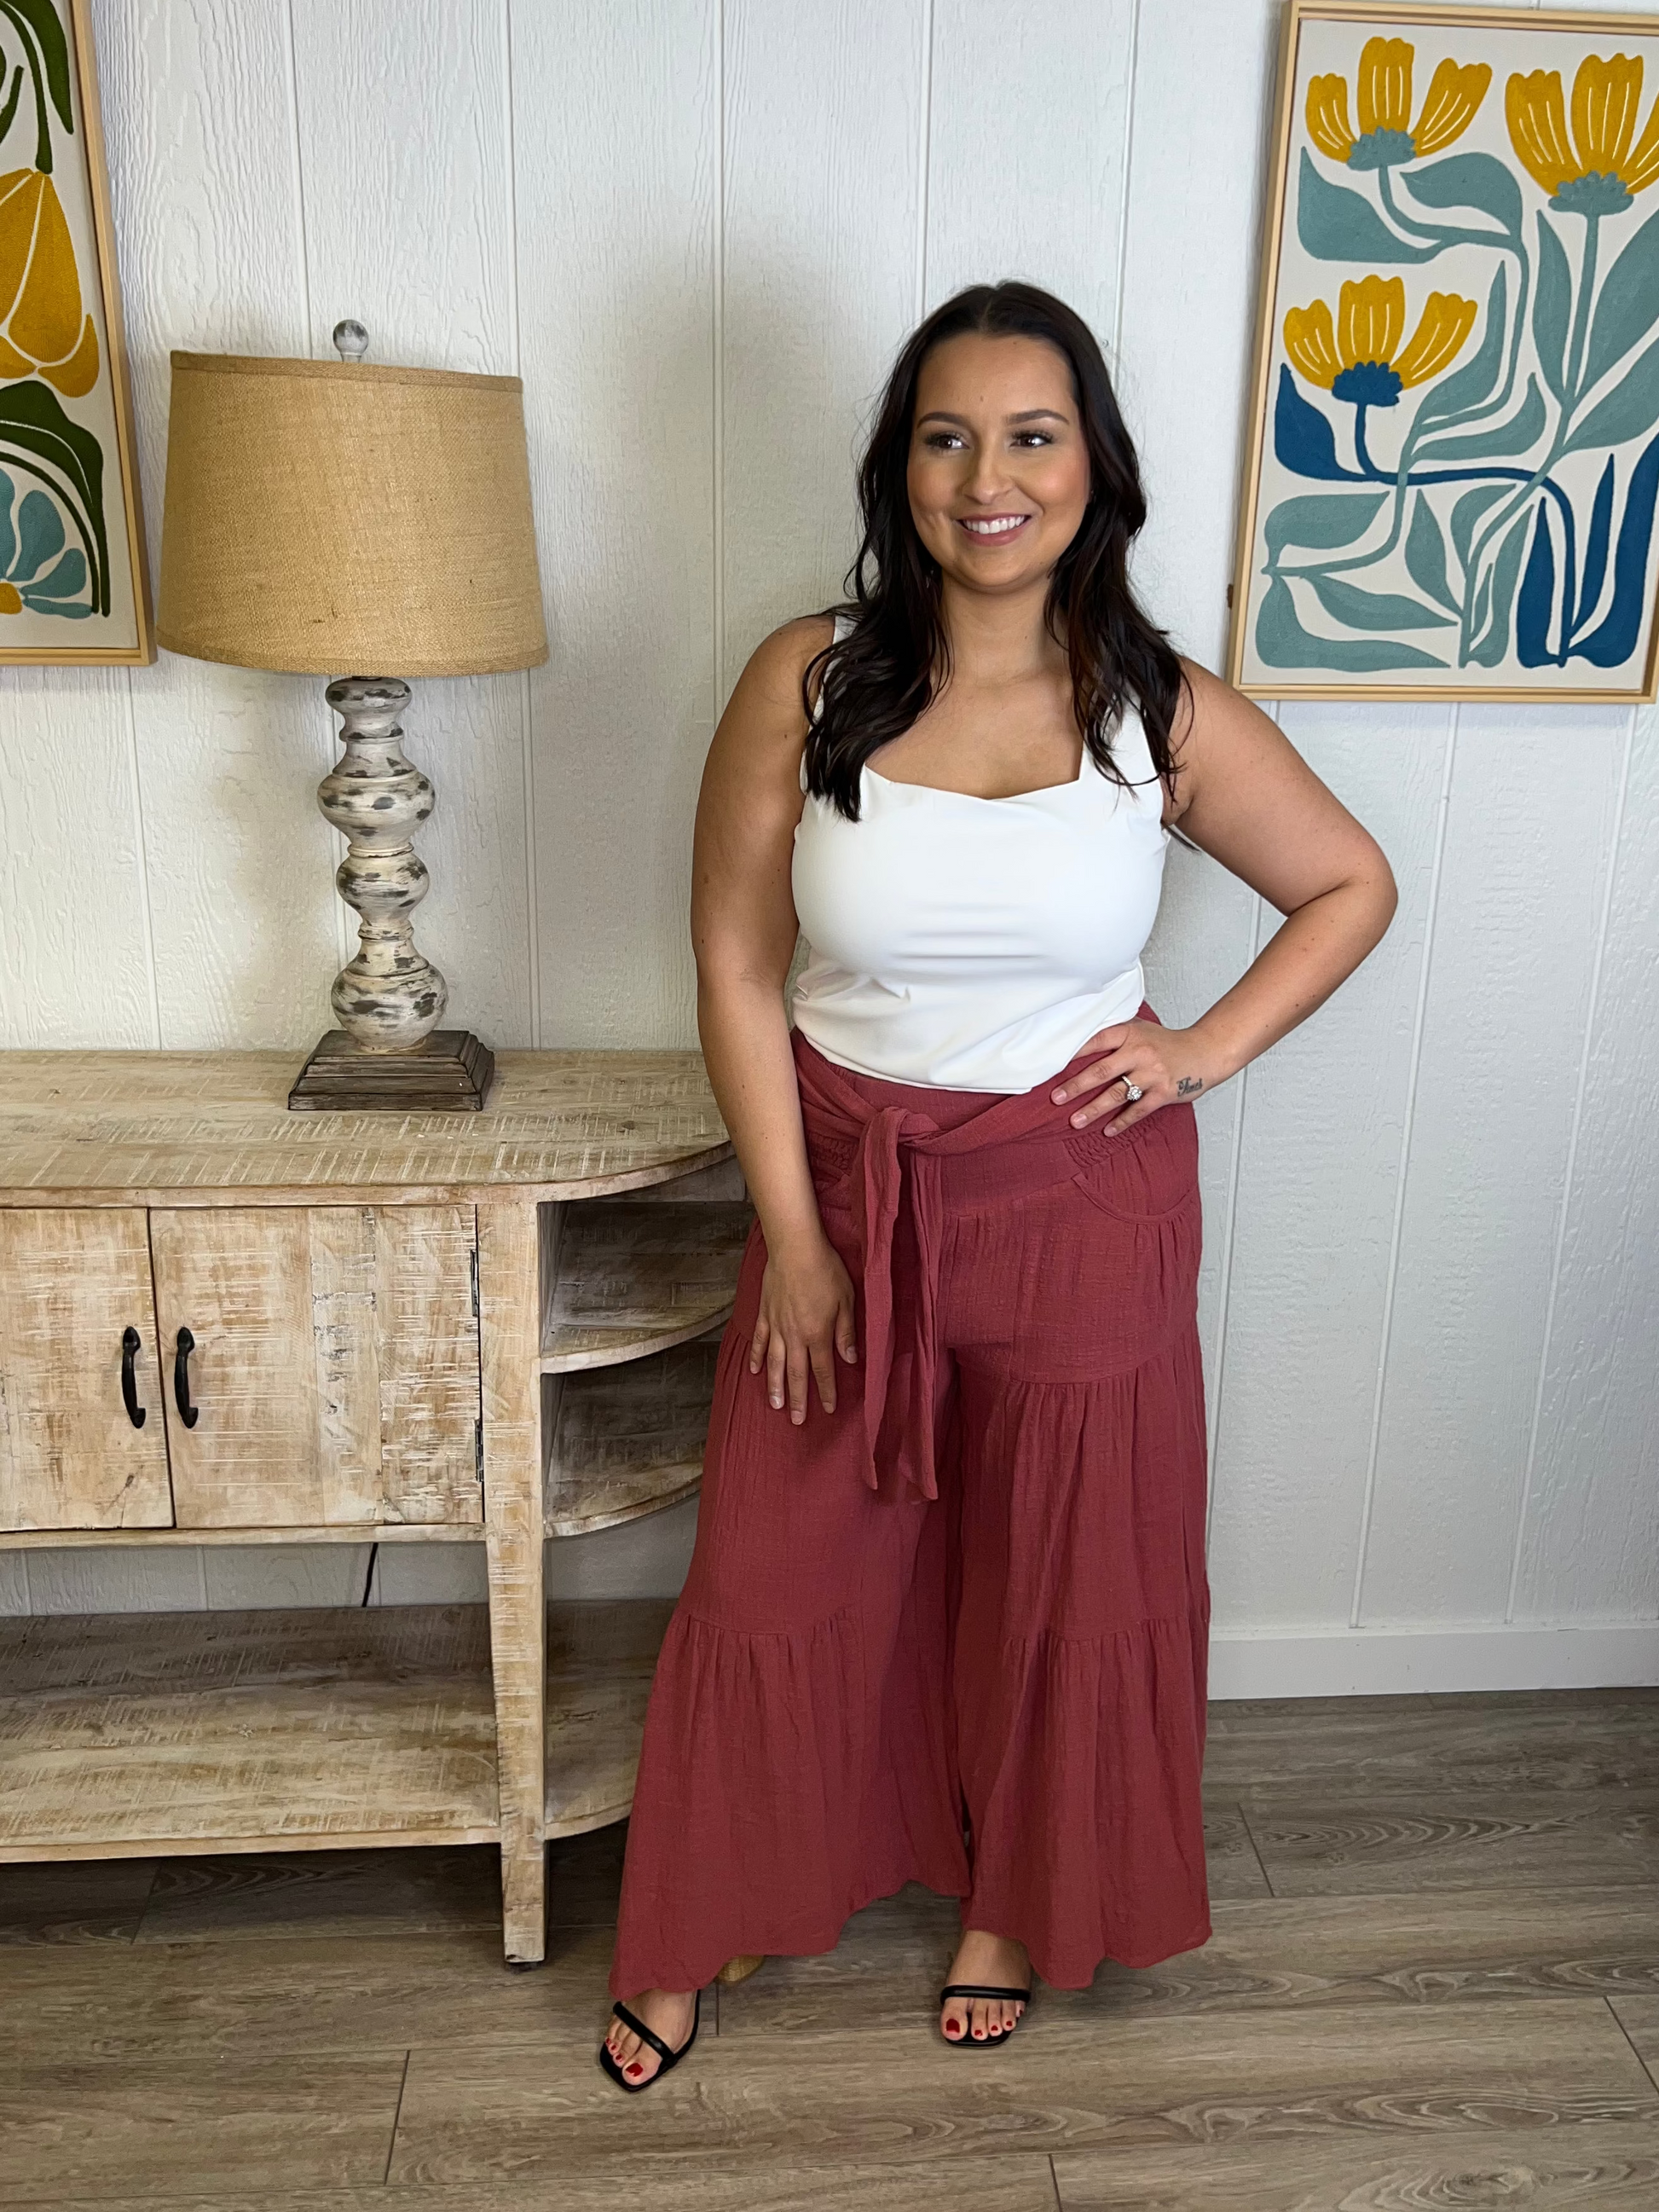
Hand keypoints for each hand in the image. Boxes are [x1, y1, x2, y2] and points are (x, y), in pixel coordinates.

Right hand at [749, 1231, 857, 1423]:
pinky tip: (755, 1372)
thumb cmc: (825, 1270)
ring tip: (775, 1406)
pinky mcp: (765, 1314)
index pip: (823, 1370)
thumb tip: (851, 1359)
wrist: (795, 1248)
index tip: (828, 1409)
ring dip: (775, 1387)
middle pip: (797, 1374)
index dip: (827, 1391)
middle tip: (796, 1420)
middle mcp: (795, 1335)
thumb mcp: (847, 1300)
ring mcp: (777, 1326)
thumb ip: (846, 1332)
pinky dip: (757, 1358)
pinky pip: (760, 1341)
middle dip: (798, 1399)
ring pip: (775, 1364)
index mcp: (818, 1334)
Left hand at [1051, 1019, 1209, 1135]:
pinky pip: (1138, 1110)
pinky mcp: (1164, 1092)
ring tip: (1075, 1121)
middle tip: (1056, 1098)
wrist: (1205, 1051)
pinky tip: (1107, 1131)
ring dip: (1093, 1109)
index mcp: (1130, 1033)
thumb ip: (1114, 1034)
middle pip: (1101, 1071)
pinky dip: (1122, 1122)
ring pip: (1116, 1094)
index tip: (1052, 1065)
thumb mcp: (1140, 1029)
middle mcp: (1140, 1052)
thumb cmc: (1166, 1043)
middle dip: (1076, 1086)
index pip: (1095, 1040)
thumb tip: (1076, 1045)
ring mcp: (1152, 1073)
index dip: (1072, 1053)